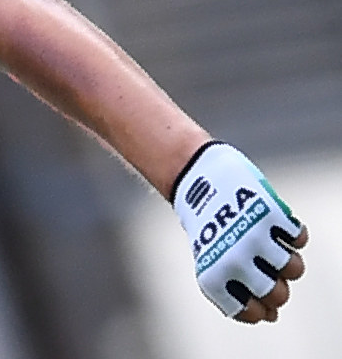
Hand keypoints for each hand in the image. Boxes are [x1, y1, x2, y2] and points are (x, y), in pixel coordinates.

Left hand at [172, 141, 306, 322]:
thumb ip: (237, 289)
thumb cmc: (208, 224)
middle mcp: (234, 261)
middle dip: (278, 289)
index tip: (259, 296)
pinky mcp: (269, 215)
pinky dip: (293, 234)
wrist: (195, 178)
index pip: (250, 312)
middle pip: (278, 296)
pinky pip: (299, 238)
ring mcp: (254, 238)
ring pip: (294, 269)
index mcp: (213, 276)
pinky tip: (276, 227)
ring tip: (271, 246)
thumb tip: (272, 317)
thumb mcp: (211, 260)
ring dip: (288, 261)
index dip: (261, 310)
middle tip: (266, 269)